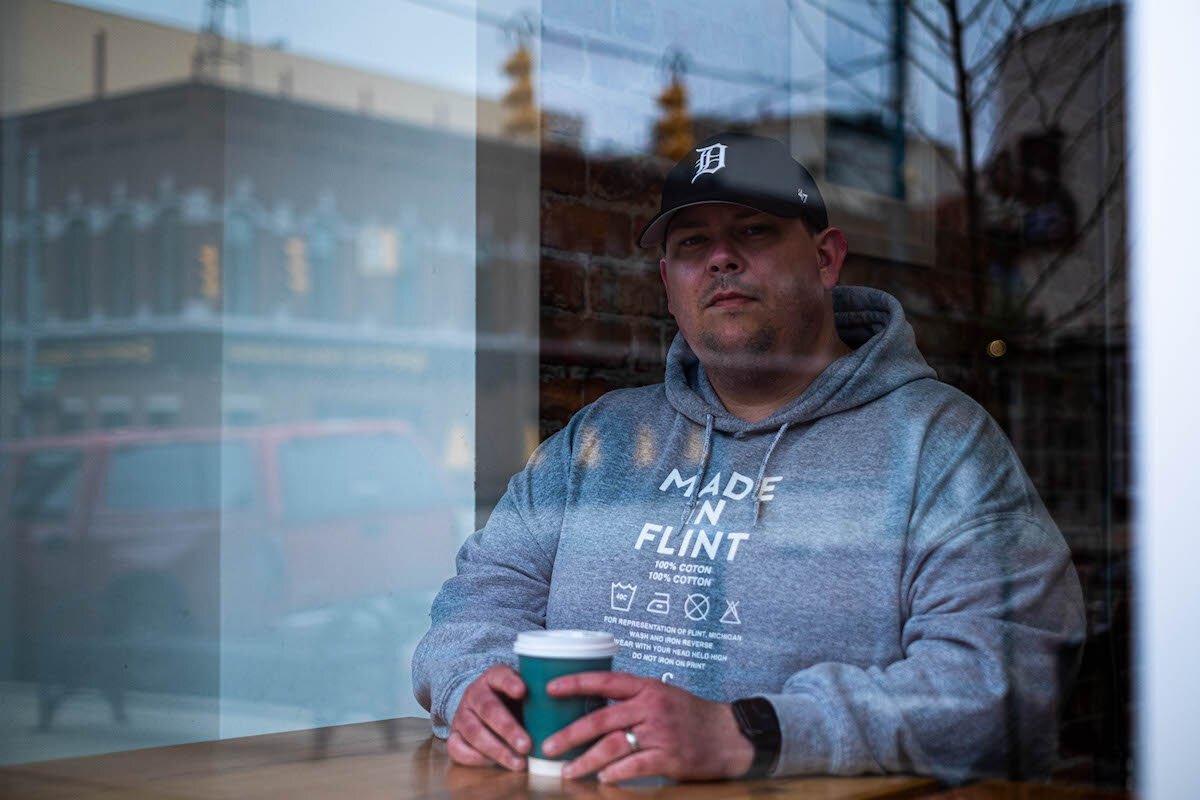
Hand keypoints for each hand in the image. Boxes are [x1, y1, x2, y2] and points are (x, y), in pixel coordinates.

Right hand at [446, 664, 530, 770]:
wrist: (484, 707)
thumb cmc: (514, 701)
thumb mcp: (525, 693)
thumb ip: (538, 699)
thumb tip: (567, 711)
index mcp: (493, 677)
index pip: (500, 676)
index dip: (510, 683)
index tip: (523, 691)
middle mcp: (474, 693)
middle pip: (488, 709)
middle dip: (508, 729)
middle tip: (527, 745)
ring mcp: (461, 714)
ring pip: (474, 731)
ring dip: (497, 749)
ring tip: (519, 763)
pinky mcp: (454, 734)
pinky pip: (456, 747)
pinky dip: (474, 758)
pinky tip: (493, 765)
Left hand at [541, 671, 753, 782]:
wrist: (730, 735)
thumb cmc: (692, 715)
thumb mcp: (663, 695)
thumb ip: (633, 699)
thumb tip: (593, 706)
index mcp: (647, 687)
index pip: (605, 681)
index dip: (575, 683)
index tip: (549, 688)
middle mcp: (651, 707)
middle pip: (601, 719)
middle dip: (570, 734)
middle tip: (548, 746)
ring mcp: (660, 733)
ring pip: (613, 746)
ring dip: (586, 760)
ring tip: (568, 771)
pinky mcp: (669, 757)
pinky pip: (634, 766)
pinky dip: (615, 774)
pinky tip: (602, 779)